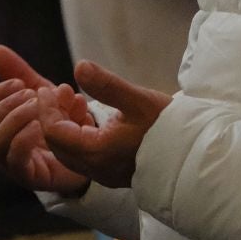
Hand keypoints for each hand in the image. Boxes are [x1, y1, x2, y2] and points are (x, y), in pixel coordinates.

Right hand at [0, 46, 91, 195]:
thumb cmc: (59, 122)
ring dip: (16, 119)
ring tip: (38, 108)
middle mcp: (0, 148)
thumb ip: (19, 73)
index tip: (20, 83)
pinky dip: (25, 139)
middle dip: (6, 105)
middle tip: (32, 95)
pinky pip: (15, 161)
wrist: (90, 152)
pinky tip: (41, 126)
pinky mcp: (29, 177)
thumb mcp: (41, 94)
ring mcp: (12, 165)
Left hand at [39, 61, 171, 189]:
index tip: (48, 89)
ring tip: (76, 100)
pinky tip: (90, 118)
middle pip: (58, 145)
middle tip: (60, 91)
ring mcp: (104, 174)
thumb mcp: (138, 100)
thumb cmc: (169, 128)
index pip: (54, 133)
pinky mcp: (113, 173)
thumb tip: (79, 65)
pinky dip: (79, 136)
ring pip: (70, 152)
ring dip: (66, 126)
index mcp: (97, 152)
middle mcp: (96, 168)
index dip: (46, 110)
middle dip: (53, 117)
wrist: (194, 158)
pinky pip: (84, 156)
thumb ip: (106, 85)